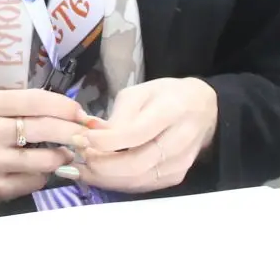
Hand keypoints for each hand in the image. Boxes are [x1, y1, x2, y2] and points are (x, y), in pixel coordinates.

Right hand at [0, 89, 87, 203]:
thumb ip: (21, 109)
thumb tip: (73, 114)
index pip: (36, 100)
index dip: (67, 107)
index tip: (83, 114)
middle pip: (45, 128)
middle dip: (74, 132)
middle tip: (87, 136)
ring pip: (46, 159)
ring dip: (63, 157)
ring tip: (64, 154)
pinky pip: (36, 181)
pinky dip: (44, 175)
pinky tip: (40, 171)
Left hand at [77, 78, 217, 193]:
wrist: (202, 110)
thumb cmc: (163, 96)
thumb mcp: (138, 92)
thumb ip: (119, 115)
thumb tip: (94, 134)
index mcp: (170, 112)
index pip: (136, 134)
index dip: (106, 141)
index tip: (80, 138)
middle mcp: (179, 142)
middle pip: (137, 164)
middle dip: (101, 164)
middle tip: (77, 155)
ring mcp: (180, 164)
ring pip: (138, 180)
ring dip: (104, 178)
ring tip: (79, 168)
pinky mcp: (176, 177)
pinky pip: (142, 186)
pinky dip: (116, 183)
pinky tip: (96, 175)